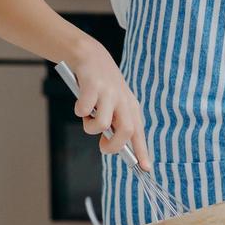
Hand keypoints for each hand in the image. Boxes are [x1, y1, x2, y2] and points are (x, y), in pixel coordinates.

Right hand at [66, 39, 149, 169]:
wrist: (91, 56)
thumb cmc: (104, 86)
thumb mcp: (117, 103)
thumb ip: (118, 123)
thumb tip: (115, 148)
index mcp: (131, 107)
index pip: (139, 133)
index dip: (142, 151)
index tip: (145, 168)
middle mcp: (123, 100)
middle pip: (126, 131)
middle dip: (113, 146)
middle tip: (103, 146)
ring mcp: (108, 93)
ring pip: (102, 124)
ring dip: (90, 127)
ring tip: (87, 118)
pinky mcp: (92, 86)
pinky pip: (84, 110)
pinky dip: (79, 112)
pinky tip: (80, 104)